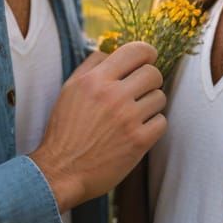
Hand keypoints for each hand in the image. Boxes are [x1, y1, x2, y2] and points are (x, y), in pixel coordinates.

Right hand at [29, 41, 165, 211]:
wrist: (60, 171)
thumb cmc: (65, 130)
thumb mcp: (70, 89)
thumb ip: (92, 66)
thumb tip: (114, 51)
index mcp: (95, 80)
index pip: (136, 51)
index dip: (147, 53)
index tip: (147, 59)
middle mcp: (113, 96)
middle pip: (153, 73)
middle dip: (150, 80)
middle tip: (140, 90)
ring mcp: (127, 119)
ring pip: (160, 97)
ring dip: (151, 104)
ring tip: (135, 114)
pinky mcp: (138, 142)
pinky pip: (162, 121)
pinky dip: (153, 125)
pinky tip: (137, 130)